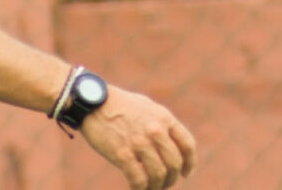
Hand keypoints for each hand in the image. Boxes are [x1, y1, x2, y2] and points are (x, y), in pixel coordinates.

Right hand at [78, 84, 196, 189]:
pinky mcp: (122, 153)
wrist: (91, 101)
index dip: (190, 163)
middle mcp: (155, 130)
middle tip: (164, 183)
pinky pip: (138, 179)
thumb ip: (161, 123)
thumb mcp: (146, 107)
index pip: (187, 145)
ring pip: (158, 174)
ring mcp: (139, 143)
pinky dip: (140, 188)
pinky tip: (136, 189)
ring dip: (156, 186)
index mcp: (164, 118)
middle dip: (171, 178)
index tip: (186, 173)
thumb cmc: (118, 104)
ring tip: (151, 188)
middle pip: (174, 164)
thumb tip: (171, 144)